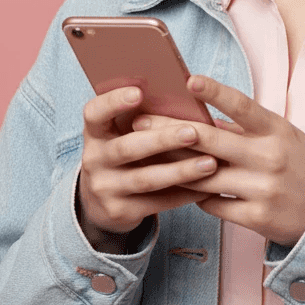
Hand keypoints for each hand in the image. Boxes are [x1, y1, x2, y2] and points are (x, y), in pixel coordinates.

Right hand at [78, 85, 221, 248]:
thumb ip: (142, 117)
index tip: (139, 92)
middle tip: (193, 132)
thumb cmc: (124, 154)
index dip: (114, 102)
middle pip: (127, 148)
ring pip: (146, 179)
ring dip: (181, 171)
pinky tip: (208, 188)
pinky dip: (184, 194)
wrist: (101, 203)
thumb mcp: (121, 134)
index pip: (94, 113)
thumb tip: (184, 94)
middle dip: (162, 139)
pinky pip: (157, 202)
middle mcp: (94, 160)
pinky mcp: (119, 212)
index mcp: (95, 133)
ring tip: (210, 163)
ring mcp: (104, 188)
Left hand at [132, 76, 304, 247]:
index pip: (243, 106)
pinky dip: (196, 195)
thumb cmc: (300, 165)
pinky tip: (183, 188)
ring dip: (174, 166)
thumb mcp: (282, 137)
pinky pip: (213, 204)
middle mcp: (269, 157)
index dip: (216, 92)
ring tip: (147, 156)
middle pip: (211, 141)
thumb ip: (244, 129)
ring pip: (204, 175)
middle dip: (171, 130)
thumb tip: (199, 116)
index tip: (190, 79)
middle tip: (139, 122)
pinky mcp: (256, 218)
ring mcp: (262, 189)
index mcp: (277, 131)